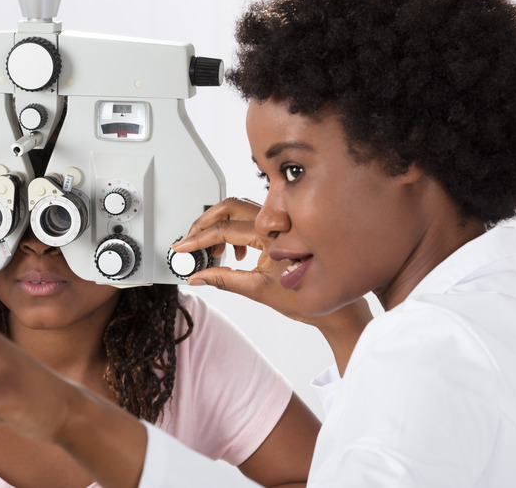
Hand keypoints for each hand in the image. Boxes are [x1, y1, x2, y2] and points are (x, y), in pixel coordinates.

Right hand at [174, 198, 372, 373]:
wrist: (333, 309)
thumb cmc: (305, 299)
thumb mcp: (257, 290)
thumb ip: (223, 279)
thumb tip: (198, 277)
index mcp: (271, 236)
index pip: (224, 230)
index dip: (198, 240)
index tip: (182, 247)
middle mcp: (277, 224)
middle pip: (229, 207)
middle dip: (204, 223)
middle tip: (189, 240)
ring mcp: (280, 224)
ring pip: (239, 211)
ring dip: (218, 226)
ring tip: (209, 250)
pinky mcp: (281, 230)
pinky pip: (251, 219)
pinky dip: (234, 231)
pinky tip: (234, 252)